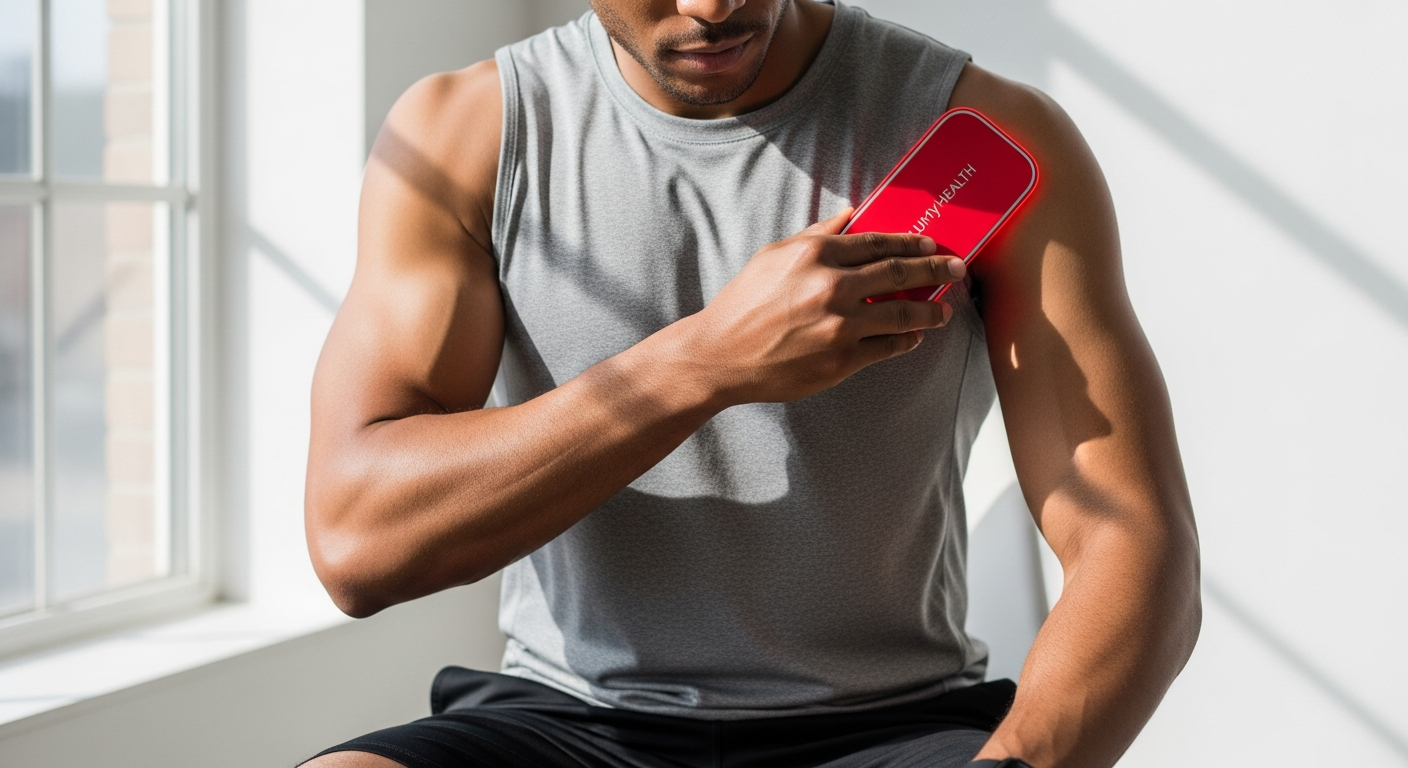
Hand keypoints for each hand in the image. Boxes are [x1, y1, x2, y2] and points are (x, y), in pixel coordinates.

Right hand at [685, 207, 966, 405]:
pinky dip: (905, 341)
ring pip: (901, 313)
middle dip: (936, 269)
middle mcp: (831, 287)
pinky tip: (914, 337)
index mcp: (815, 255)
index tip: (932, 245)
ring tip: (943, 310)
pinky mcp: (841, 359)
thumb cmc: (744, 303)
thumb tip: (852, 214)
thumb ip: (816, 234)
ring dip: (929, 311)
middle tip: (957, 269)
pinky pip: (886, 347)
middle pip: (899, 274)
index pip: (878, 242)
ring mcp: (839, 325)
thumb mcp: (773, 256)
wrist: (720, 355)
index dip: (912, 243)